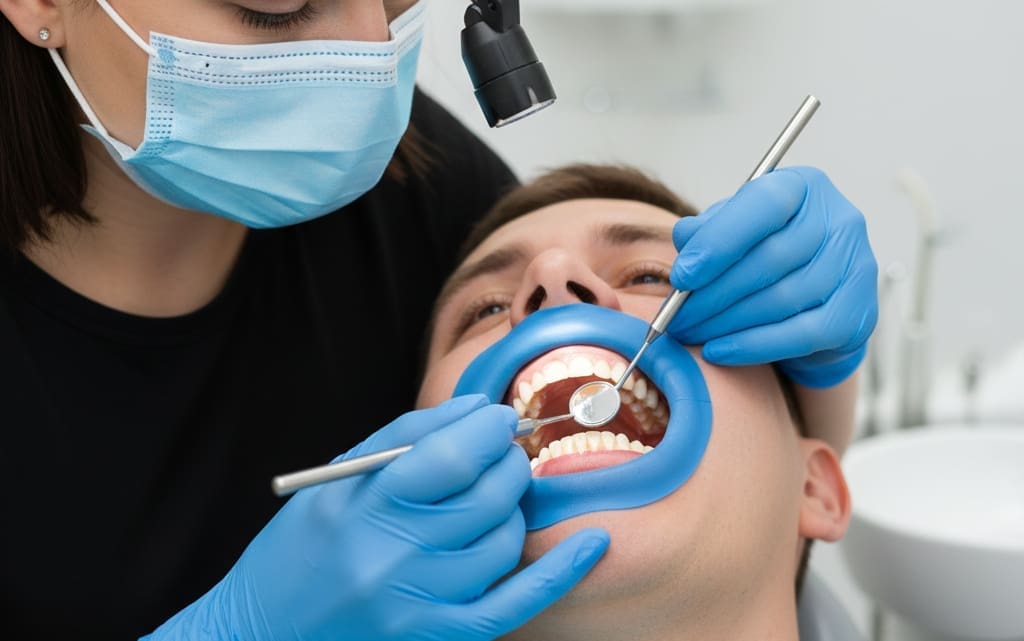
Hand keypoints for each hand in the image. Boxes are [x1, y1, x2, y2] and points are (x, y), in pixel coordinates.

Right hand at [143, 395, 608, 640]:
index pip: (453, 455)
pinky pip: (517, 601)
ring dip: (511, 509)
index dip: (489, 428)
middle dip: (507, 462)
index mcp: (365, 506)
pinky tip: (592, 542)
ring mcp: (422, 602)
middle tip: (499, 454)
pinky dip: (560, 570)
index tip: (498, 418)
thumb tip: (477, 408)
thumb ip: (407, 436)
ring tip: (487, 501)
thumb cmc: (298, 548)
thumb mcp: (338, 479)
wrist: (262, 632)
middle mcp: (396, 556)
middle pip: (489, 495)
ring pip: (506, 540)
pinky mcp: (441, 634)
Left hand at [668, 166, 877, 387]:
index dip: (719, 241)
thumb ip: (706, 230)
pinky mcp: (858, 314)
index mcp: (804, 187)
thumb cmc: (763, 257)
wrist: (809, 304)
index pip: (764, 204)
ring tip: (690, 332)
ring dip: (726, 322)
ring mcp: (857, 267)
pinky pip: (801, 334)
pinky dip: (754, 345)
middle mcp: (839, 221)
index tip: (682, 276)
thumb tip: (686, 238)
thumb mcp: (730, 232)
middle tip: (675, 317)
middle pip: (771, 258)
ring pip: (783, 299)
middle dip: (714, 293)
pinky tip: (719, 351)